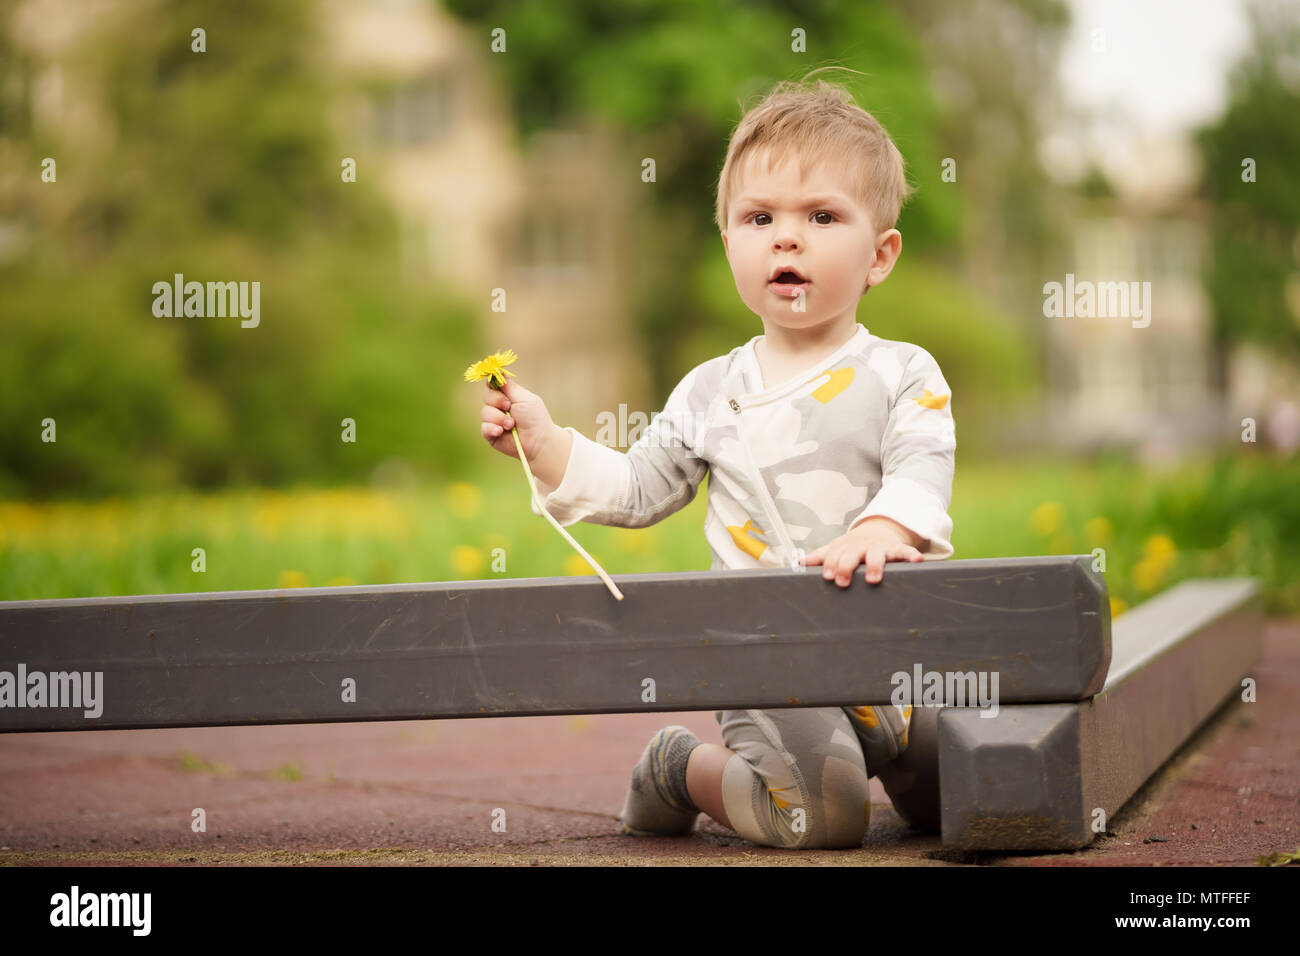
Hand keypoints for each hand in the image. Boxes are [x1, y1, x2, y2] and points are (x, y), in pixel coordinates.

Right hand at [480, 379, 558, 463]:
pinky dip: (492, 428)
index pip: (493, 385)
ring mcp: (494, 421)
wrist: (539, 441)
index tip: (496, 384)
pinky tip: (501, 432)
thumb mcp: (524, 398)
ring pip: (485, 412)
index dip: (492, 383)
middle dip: (497, 400)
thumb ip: (509, 387)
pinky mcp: (491, 434)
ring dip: (499, 418)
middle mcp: (499, 407)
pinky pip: (484, 427)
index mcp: (508, 396)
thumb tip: (499, 371)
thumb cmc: (535, 419)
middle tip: (509, 406)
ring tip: (512, 424)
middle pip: (487, 396)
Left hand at [797, 516, 924, 587]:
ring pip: (876, 555)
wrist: (876, 530)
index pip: (834, 556)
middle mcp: (860, 547)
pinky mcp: (896, 549)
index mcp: (844, 548)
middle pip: (852, 555)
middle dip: (846, 566)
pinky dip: (911, 555)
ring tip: (873, 578)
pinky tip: (917, 561)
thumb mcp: (835, 549)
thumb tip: (797, 563)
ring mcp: (879, 548)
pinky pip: (905, 552)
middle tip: (842, 581)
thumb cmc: (852, 547)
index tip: (828, 576)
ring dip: (874, 565)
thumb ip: (819, 557)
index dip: (831, 565)